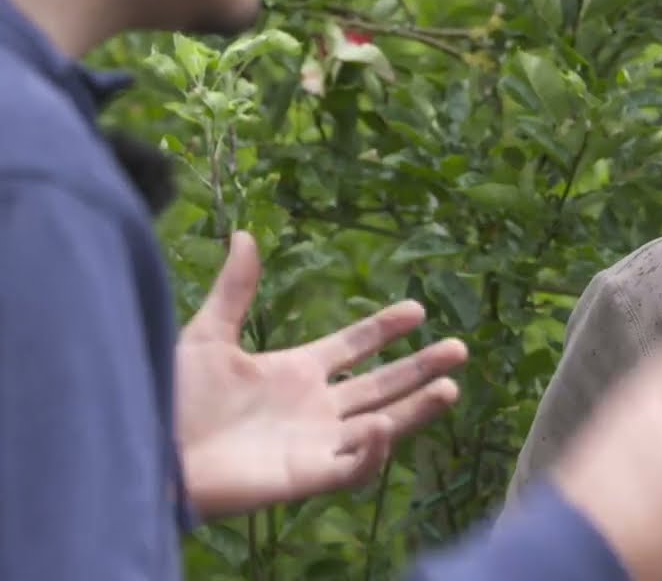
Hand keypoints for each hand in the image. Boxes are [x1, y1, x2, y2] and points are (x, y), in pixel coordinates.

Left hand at [176, 231, 467, 518]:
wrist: (150, 453)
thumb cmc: (173, 399)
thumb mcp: (207, 336)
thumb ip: (234, 290)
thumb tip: (243, 234)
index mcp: (297, 372)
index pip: (355, 347)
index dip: (386, 329)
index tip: (419, 309)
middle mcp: (316, 407)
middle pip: (382, 385)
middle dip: (421, 367)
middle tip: (459, 349)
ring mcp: (316, 443)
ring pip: (383, 426)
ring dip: (417, 409)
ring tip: (450, 388)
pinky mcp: (308, 477)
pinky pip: (354, 468)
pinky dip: (372, 451)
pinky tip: (382, 426)